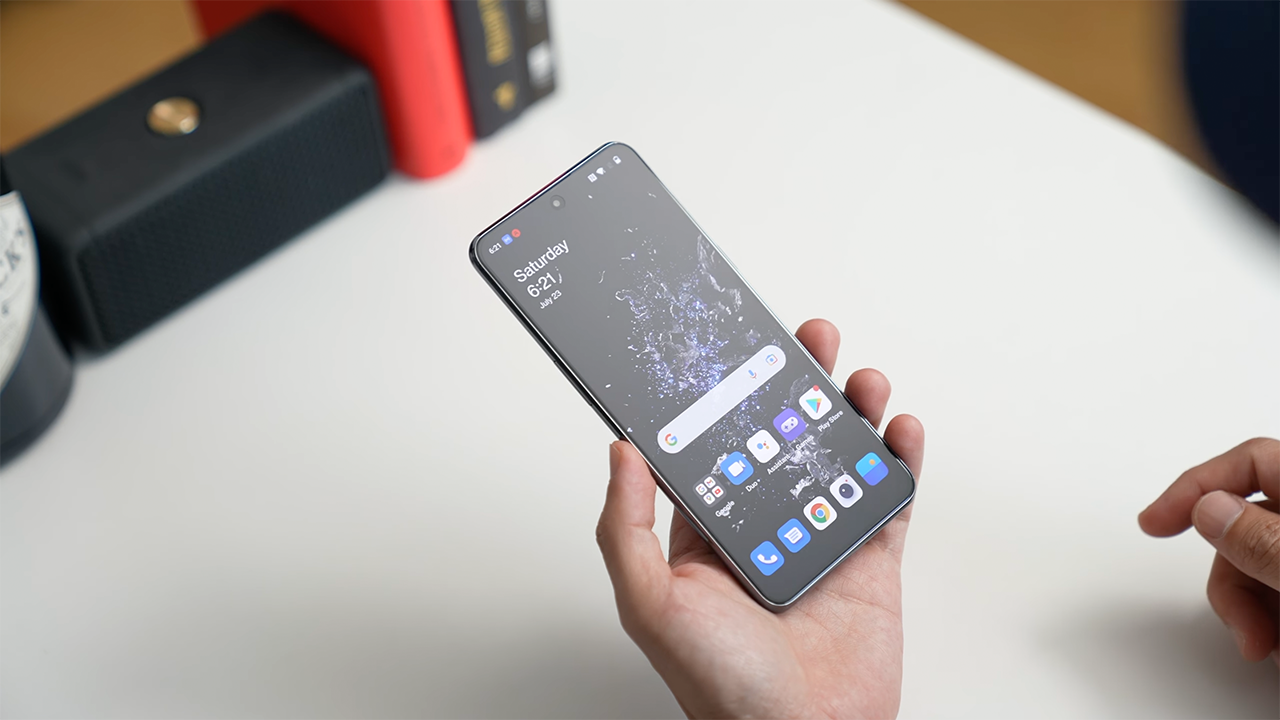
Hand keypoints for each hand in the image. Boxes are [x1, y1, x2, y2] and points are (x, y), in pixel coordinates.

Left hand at [595, 319, 924, 719]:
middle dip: (799, 383)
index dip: (730, 394)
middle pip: (787, 435)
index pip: (720, 444)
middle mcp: (766, 527)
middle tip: (808, 340)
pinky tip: (900, 431)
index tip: (737, 350)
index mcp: (710, 532)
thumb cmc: (721, 687)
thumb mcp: (652, 604)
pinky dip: (900, 460)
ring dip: (854, 410)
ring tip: (861, 380)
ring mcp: (820, 540)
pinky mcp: (870, 561)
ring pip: (840, 456)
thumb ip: (625, 528)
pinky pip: (888, 498)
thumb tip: (621, 452)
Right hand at [1139, 438, 1279, 665]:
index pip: (1249, 462)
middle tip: (1244, 628)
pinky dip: (1271, 624)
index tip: (1154, 524)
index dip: (1194, 487)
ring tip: (1271, 649)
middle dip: (1231, 582)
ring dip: (1251, 613)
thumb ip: (1265, 540)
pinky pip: (1277, 594)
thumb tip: (1210, 511)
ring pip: (1258, 569)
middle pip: (1246, 529)